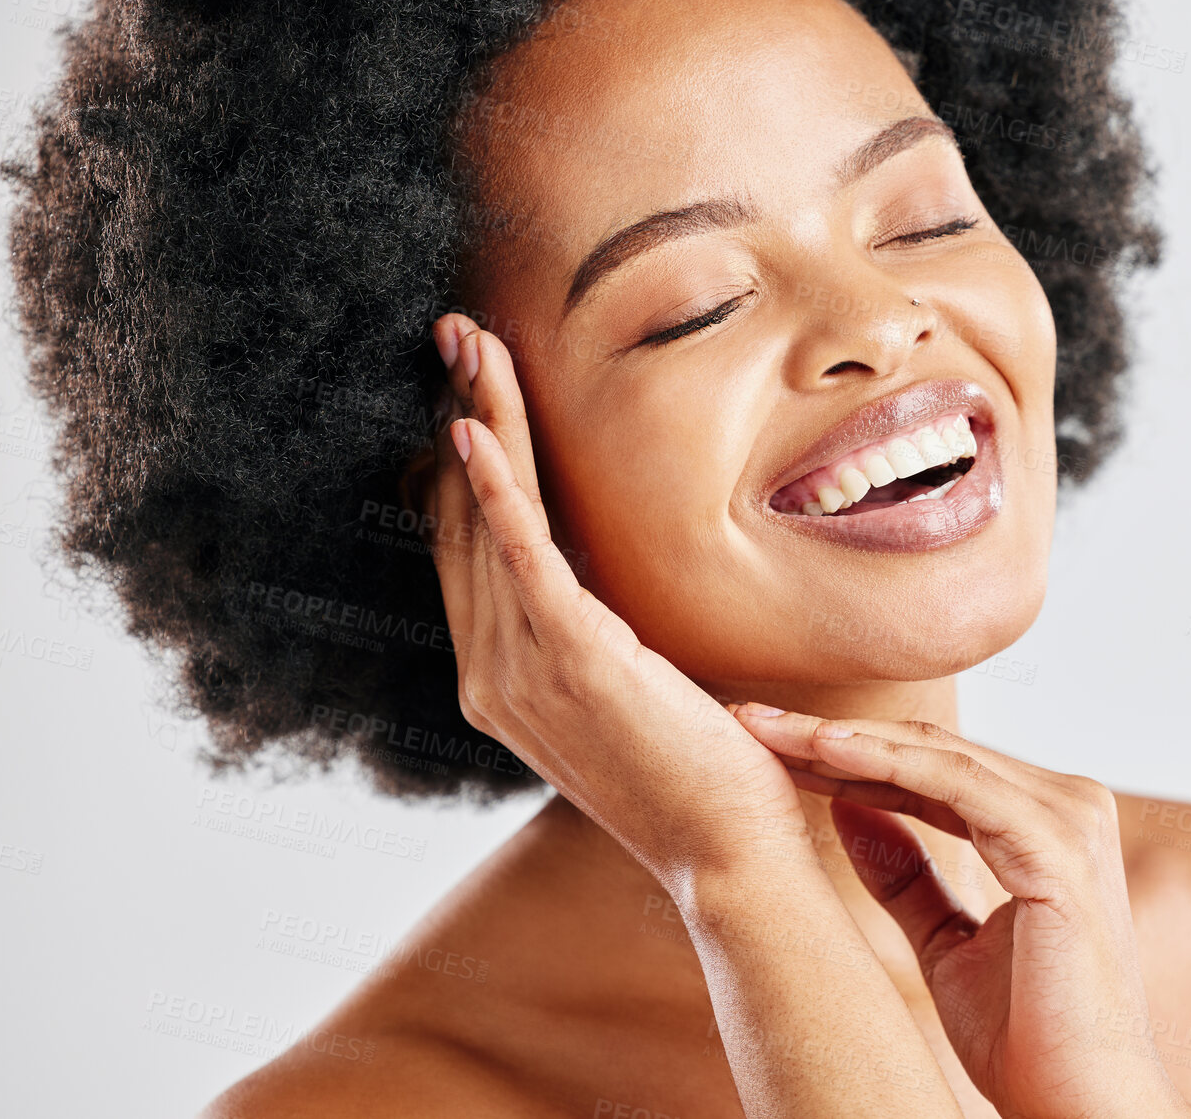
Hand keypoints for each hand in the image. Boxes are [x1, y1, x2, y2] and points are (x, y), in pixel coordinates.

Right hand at [425, 315, 806, 887]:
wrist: (732, 856)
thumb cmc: (700, 775)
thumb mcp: (630, 692)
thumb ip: (593, 634)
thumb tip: (601, 575)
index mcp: (502, 683)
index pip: (470, 549)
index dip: (468, 461)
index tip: (474, 385)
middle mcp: (491, 678)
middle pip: (463, 522)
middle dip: (461, 418)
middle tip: (458, 334)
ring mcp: (520, 675)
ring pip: (487, 521)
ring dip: (479, 423)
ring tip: (471, 344)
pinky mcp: (570, 662)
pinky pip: (520, 558)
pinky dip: (494, 489)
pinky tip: (473, 429)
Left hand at [732, 706, 1190, 1118]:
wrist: (1079, 1104)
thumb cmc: (1028, 1037)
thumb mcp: (945, 942)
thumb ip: (905, 874)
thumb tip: (846, 809)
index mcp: (1043, 823)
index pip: (930, 769)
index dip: (846, 756)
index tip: (768, 747)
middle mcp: (1066, 805)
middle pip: (929, 748)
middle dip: (831, 734)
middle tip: (748, 720)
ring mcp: (1069, 819)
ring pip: (936, 755)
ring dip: (844, 739)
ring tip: (767, 729)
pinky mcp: (1057, 846)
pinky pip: (958, 786)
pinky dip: (888, 763)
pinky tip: (826, 753)